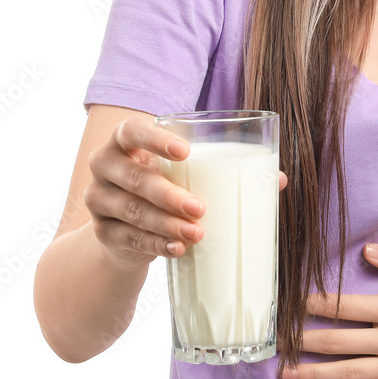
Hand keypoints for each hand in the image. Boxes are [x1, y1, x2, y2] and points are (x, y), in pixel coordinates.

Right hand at [84, 113, 286, 266]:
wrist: (124, 224)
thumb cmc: (164, 182)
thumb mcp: (185, 171)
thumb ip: (225, 168)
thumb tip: (279, 180)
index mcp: (124, 140)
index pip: (132, 130)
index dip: (155, 139)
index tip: (185, 152)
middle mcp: (104, 166)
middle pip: (135, 178)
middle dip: (169, 194)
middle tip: (200, 208)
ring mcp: (98, 200)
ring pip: (132, 212)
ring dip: (166, 224)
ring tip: (197, 232)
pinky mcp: (102, 233)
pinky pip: (129, 239)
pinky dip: (156, 245)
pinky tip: (178, 248)